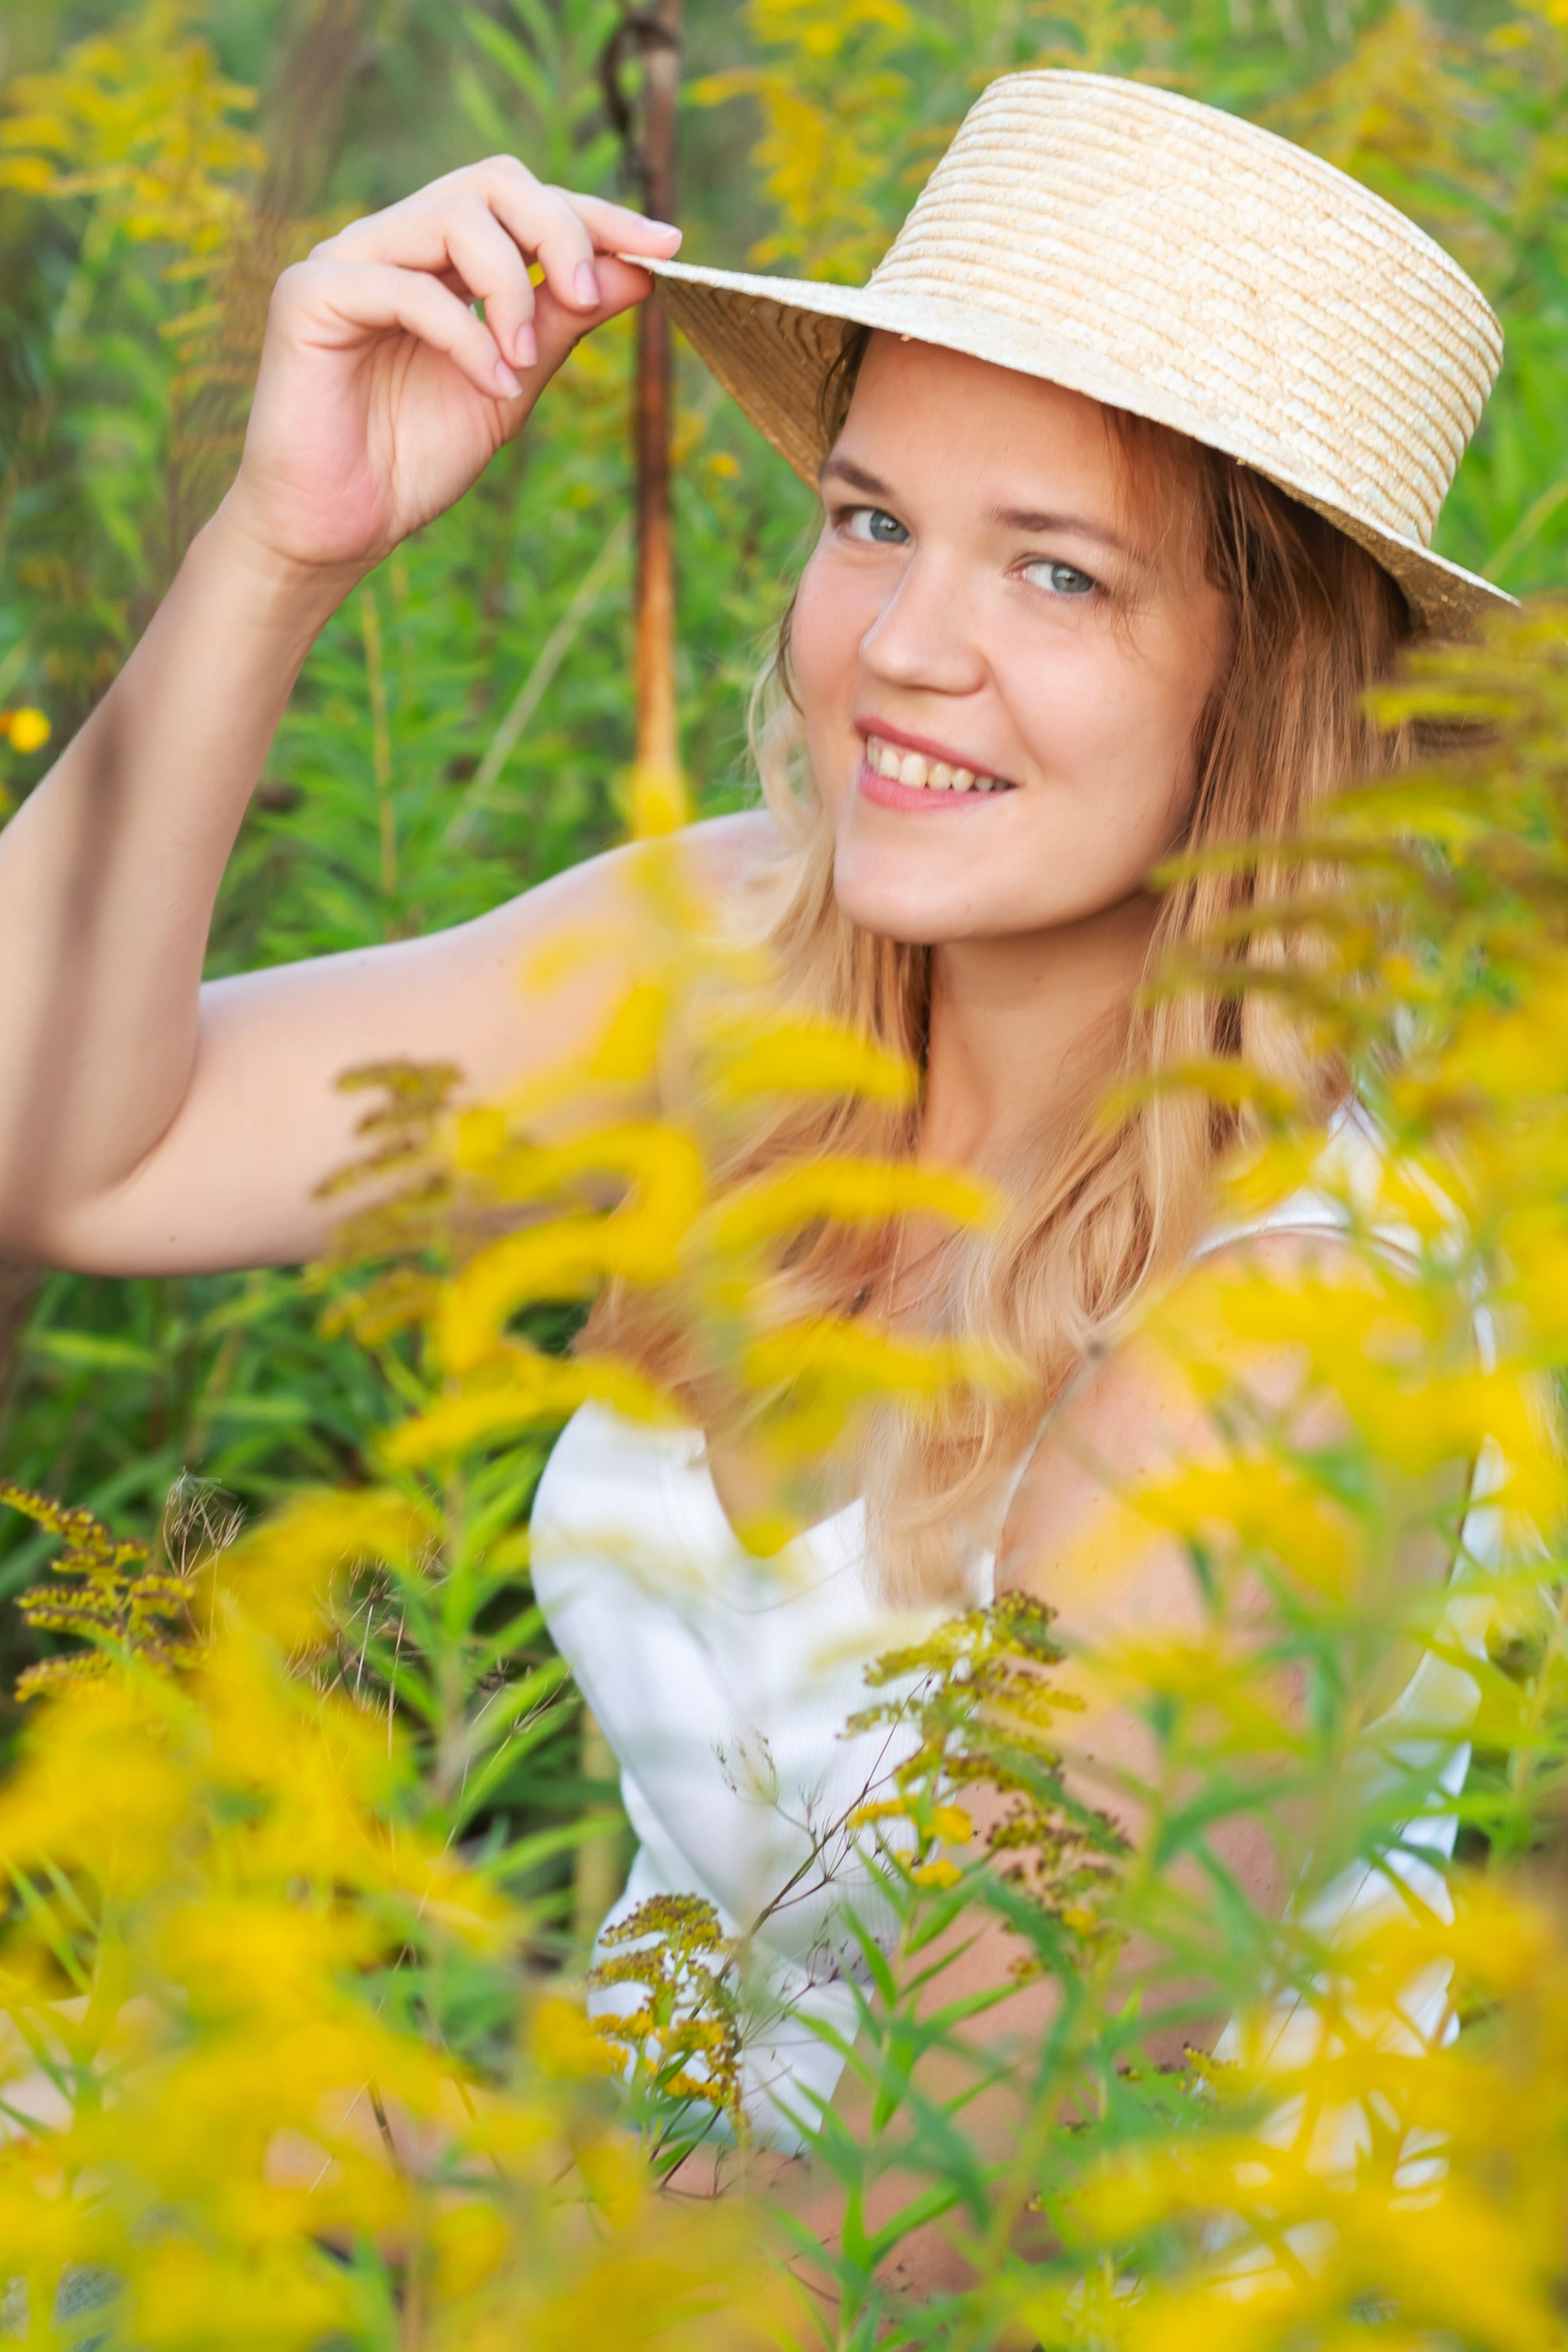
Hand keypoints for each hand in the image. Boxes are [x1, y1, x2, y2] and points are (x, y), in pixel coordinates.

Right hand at [223, 159, 679, 580]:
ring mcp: (347, 260)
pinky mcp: (310, 295)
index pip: (523, 203)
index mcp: (438, 257)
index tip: (664, 248)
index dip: (596, 216)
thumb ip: (564, 321)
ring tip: (524, 363)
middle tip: (588, 296)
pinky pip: (406, 286)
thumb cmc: (413, 459)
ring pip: (452, 217)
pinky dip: (464, 334)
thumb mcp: (513, 384)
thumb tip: (639, 267)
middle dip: (558, 230)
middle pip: (490, 181)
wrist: (338, 528)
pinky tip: (490, 384)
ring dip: (511, 287)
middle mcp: (392, 241)